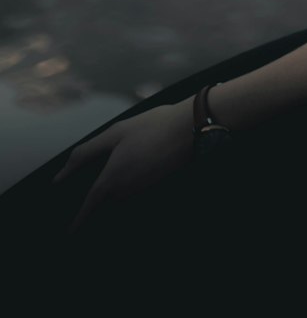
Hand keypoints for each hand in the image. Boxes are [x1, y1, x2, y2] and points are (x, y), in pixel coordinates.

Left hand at [51, 99, 194, 234]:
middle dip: (95, 211)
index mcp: (111, 180)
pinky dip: (129, 194)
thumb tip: (61, 175)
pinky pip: (136, 196)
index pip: (89, 208)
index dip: (78, 222)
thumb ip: (85, 153)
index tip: (69, 235)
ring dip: (113, 202)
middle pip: (105, 207)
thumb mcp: (115, 133)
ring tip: (111, 187)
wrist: (191, 128)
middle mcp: (126, 192)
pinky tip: (135, 174)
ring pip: (121, 203)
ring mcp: (143, 192)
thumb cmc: (151, 127)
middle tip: (87, 208)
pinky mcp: (156, 188)